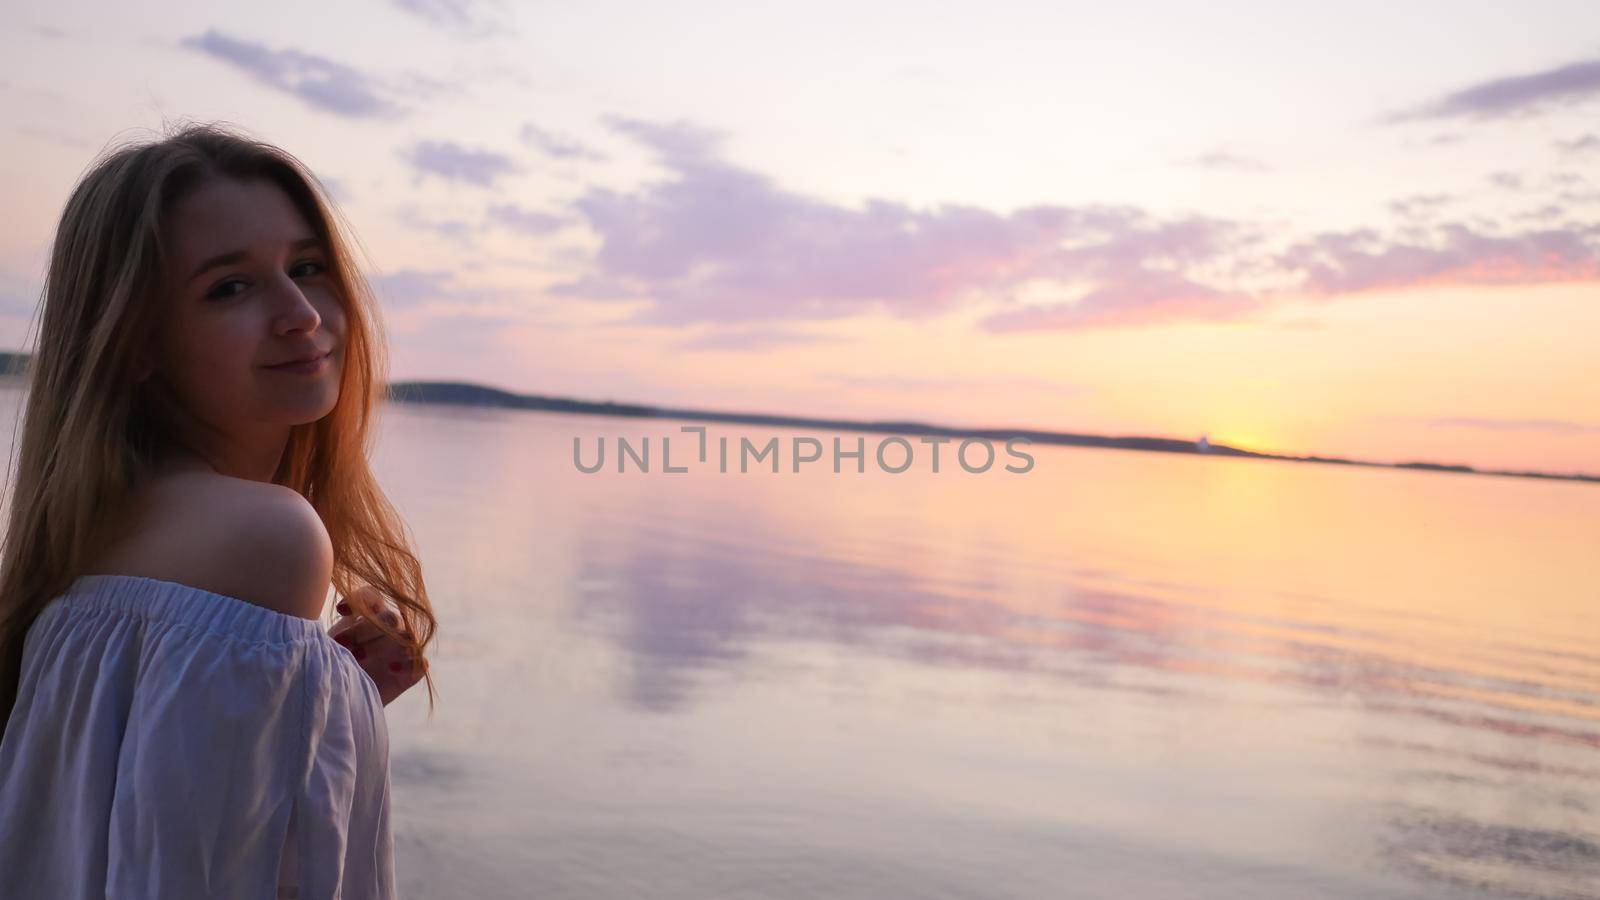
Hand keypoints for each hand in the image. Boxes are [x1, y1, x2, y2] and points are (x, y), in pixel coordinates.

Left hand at [328, 584, 426, 705]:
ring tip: (357, 660)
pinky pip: (420, 664)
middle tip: (342, 645)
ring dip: (384, 646)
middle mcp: (385, 634)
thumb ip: (323, 633)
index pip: (373, 596)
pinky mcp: (407, 676)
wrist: (334, 706)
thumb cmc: (324, 672)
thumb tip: (330, 619)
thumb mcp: (319, 649)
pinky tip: (390, 669)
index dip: (361, 598)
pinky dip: (410, 663)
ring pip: (408, 637)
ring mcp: (399, 654)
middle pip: (390, 617)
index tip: (340, 611)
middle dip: (366, 630)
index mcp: (364, 620)